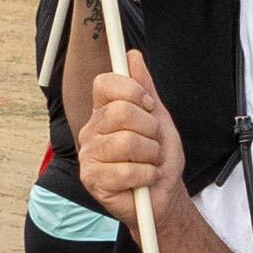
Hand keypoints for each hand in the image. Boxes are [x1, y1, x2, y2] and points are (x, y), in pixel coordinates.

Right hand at [80, 51, 174, 207]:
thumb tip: (133, 56)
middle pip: (120, 111)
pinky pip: (126, 170)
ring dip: (151, 155)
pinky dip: (146, 175)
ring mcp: (89, 155)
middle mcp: (91, 130)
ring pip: (126, 142)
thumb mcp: (158, 119)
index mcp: (104, 111)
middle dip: (150, 129)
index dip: (132, 91)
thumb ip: (145, 88)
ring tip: (150, 163)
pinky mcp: (91, 179)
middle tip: (153, 143)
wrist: (163, 197)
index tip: (148, 107)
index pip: (106, 83)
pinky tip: (145, 179)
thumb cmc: (158, 159)